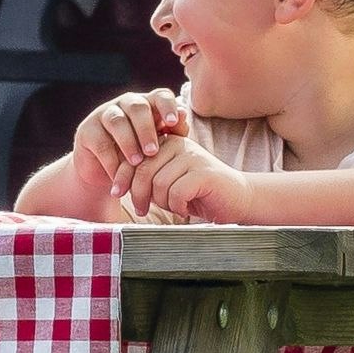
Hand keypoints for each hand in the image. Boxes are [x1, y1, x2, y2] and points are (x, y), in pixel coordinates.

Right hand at [74, 91, 202, 221]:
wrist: (108, 175)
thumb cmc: (141, 158)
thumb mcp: (159, 148)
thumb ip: (173, 133)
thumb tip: (182, 117)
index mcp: (148, 104)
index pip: (160, 95)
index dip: (167, 106)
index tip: (173, 122)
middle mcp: (125, 104)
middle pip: (137, 106)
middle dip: (146, 129)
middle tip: (153, 151)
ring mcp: (103, 115)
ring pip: (117, 121)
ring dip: (128, 142)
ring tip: (136, 162)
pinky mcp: (87, 131)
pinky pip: (100, 142)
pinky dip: (111, 159)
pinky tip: (119, 173)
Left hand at [122, 129, 251, 224]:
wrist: (237, 199)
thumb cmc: (197, 194)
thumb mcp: (166, 182)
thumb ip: (146, 177)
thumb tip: (116, 186)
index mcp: (166, 142)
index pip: (133, 157)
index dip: (121, 177)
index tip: (116, 193)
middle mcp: (178, 144)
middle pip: (143, 171)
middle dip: (138, 194)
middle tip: (142, 210)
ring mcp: (192, 157)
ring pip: (159, 184)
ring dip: (163, 202)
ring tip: (175, 206)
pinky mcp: (203, 173)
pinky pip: (176, 193)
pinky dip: (178, 206)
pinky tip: (187, 207)